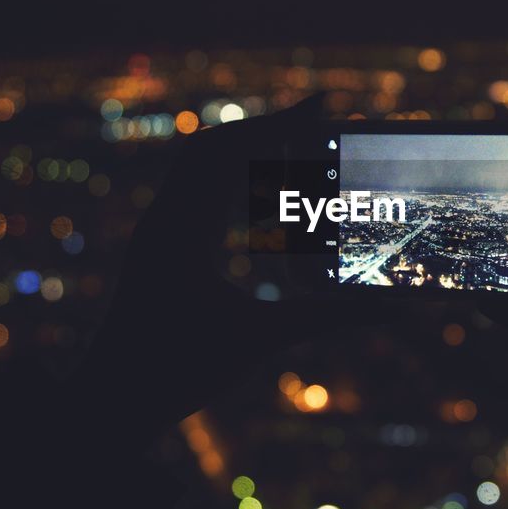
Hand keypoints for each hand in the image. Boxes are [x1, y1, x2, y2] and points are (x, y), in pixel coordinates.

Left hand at [65, 93, 341, 441]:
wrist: (110, 405)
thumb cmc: (179, 372)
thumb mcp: (263, 339)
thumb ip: (332, 319)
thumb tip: (398, 311)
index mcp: (182, 229)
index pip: (234, 152)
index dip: (282, 123)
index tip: (324, 104)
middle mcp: (162, 219)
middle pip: (212, 145)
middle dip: (265, 127)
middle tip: (315, 119)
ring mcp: (154, 231)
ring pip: (197, 165)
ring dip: (244, 149)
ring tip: (292, 147)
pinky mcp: (155, 247)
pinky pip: (191, 192)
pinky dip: (227, 178)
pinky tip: (258, 193)